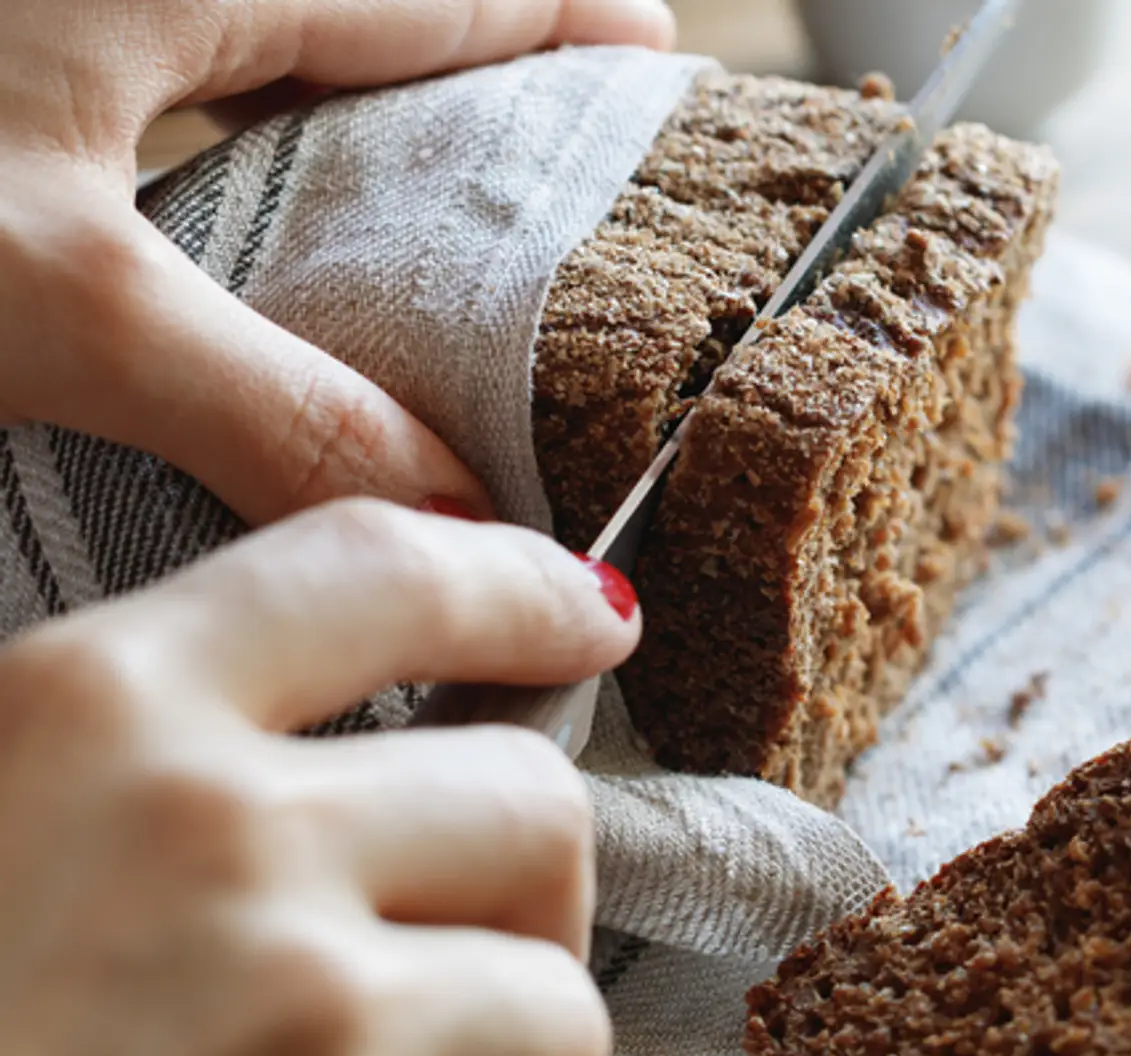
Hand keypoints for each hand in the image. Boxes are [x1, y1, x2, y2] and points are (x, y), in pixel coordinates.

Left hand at [0, 0, 675, 525]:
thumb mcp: (63, 302)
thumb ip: (277, 410)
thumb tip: (461, 520)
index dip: (563, 19)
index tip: (657, 55)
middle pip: (364, 10)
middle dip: (470, 76)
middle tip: (561, 160)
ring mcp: (70, 12)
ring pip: (261, 41)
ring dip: (351, 112)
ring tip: (431, 203)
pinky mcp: (15, 56)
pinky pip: (170, 69)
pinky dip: (241, 132)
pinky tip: (239, 211)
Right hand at [0, 499, 642, 1055]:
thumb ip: (120, 745)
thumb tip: (309, 737)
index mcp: (85, 707)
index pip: (382, 569)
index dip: (515, 588)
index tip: (587, 613)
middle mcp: (208, 833)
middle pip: (529, 798)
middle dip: (523, 876)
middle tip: (464, 927)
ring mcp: (291, 1008)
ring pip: (554, 990)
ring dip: (515, 1028)